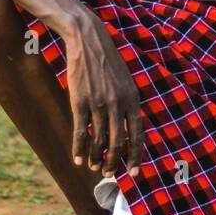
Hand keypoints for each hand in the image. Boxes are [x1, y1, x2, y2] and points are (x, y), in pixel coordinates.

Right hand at [62, 9, 143, 178]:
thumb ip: (128, 103)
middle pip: (118, 142)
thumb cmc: (107, 61)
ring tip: (94, 167)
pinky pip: (81, 132)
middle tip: (109, 174)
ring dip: (96, 158)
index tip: (134, 173)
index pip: (137, 135)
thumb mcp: (126, 81)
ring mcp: (98, 104)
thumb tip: (128, 127)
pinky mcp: (80, 102)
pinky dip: (79, 149)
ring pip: (98, 140)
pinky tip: (78, 160)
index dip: (136, 156)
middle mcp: (117, 104)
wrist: (88, 41)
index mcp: (132, 99)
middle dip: (114, 162)